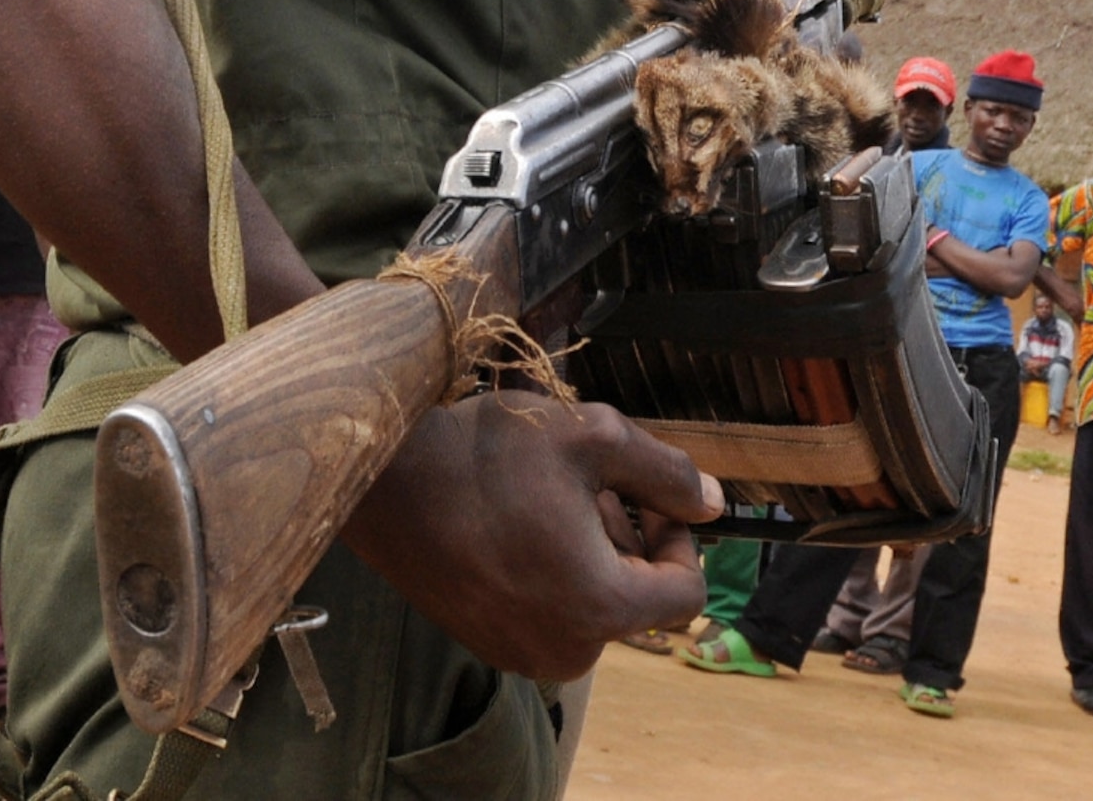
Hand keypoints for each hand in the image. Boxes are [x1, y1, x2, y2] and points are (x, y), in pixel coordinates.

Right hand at [342, 393, 719, 680]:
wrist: (381, 479)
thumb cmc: (488, 454)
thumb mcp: (594, 439)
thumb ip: (665, 473)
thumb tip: (711, 500)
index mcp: (603, 607)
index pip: (684, 591)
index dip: (679, 534)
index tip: (646, 492)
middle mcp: (567, 650)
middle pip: (635, 597)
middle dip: (629, 538)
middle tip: (595, 481)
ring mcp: (522, 654)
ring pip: (592, 604)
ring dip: (592, 552)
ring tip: (554, 495)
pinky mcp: (488, 644)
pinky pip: (549, 613)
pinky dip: (553, 571)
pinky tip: (521, 520)